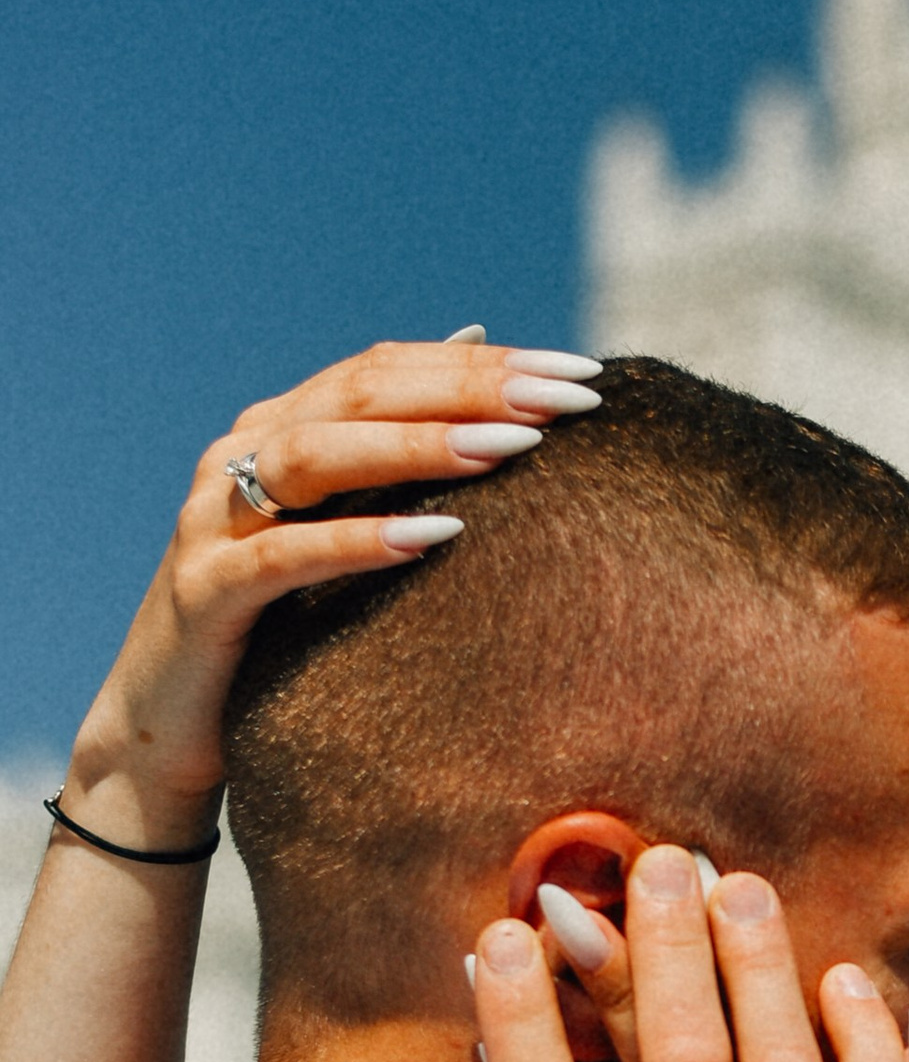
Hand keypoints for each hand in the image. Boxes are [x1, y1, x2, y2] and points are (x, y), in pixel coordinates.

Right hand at [63, 331, 600, 853]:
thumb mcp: (343, 527)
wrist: (173, 720)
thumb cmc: (280, 622)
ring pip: (316, 456)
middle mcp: (243, 453)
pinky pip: (285, 556)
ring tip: (511, 448)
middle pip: (361, 394)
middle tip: (565, 400)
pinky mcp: (204, 591)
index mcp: (282, 426)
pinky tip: (433, 536)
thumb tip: (478, 341)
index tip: (582, 375)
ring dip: (419, 447)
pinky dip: (357, 541)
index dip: (485, 364)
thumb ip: (399, 446)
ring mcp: (215, 518)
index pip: (388, 368)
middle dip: (470, 390)